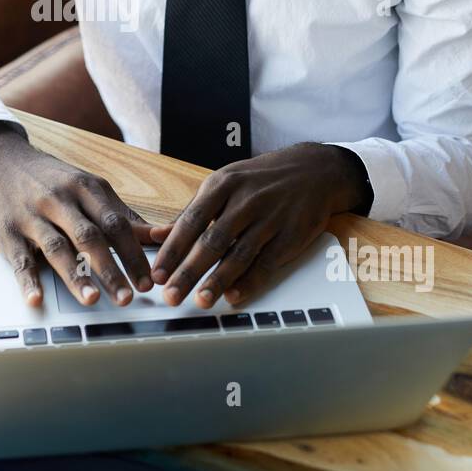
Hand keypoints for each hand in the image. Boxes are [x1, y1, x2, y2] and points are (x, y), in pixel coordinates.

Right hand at [0, 123, 154, 307]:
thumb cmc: (50, 178)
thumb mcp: (87, 186)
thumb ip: (121, 213)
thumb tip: (160, 234)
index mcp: (84, 187)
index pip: (114, 223)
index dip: (133, 253)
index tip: (148, 280)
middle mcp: (58, 200)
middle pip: (88, 237)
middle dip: (110, 269)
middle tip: (127, 297)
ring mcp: (31, 216)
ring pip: (56, 248)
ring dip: (75, 276)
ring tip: (91, 299)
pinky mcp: (7, 232)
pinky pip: (19, 258)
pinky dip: (27, 280)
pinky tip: (36, 297)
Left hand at [148, 143, 370, 309]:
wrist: (315, 170)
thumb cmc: (261, 180)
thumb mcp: (224, 184)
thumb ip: (191, 212)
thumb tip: (156, 235)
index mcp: (223, 184)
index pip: (191, 221)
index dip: (173, 250)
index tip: (157, 274)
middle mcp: (245, 200)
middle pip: (212, 241)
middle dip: (189, 271)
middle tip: (171, 294)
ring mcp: (270, 217)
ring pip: (239, 253)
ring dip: (218, 280)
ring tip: (200, 300)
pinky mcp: (291, 234)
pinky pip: (267, 261)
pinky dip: (250, 281)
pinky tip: (234, 295)